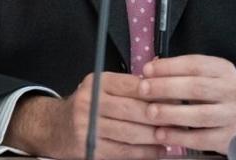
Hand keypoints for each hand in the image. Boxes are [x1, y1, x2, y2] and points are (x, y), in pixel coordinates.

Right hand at [5, 73, 164, 158]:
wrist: (54, 127)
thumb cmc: (88, 107)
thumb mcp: (103, 89)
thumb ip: (131, 88)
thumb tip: (168, 89)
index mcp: (97, 82)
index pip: (133, 86)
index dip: (158, 94)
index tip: (178, 100)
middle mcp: (89, 101)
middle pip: (134, 110)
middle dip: (160, 118)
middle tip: (181, 122)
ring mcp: (87, 126)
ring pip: (131, 133)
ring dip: (156, 138)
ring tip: (173, 137)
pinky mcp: (90, 147)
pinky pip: (125, 152)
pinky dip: (146, 153)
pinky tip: (158, 151)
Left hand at [138, 55, 235, 154]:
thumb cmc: (217, 93)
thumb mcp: (207, 75)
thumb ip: (182, 72)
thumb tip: (150, 70)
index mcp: (224, 70)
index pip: (195, 65)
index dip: (169, 67)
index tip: (146, 70)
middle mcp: (232, 91)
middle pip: (197, 88)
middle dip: (166, 88)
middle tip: (143, 90)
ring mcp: (234, 115)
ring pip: (200, 115)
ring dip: (171, 113)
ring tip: (150, 113)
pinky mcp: (232, 138)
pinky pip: (203, 138)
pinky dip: (180, 137)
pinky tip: (162, 134)